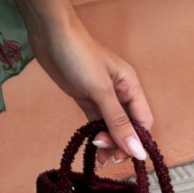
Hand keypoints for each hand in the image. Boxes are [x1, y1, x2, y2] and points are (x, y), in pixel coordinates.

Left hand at [26, 10, 153, 165]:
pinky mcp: (85, 96)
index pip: (143, 122)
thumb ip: (118, 122)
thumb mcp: (100, 90)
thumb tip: (138, 152)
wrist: (50, 34)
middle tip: (105, 156)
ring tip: (98, 157)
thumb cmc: (79, 56)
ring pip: (111, 125)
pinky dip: (95, 133)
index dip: (137, 142)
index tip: (124, 158)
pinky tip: (91, 144)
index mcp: (131, 86)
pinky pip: (96, 120)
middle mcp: (120, 92)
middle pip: (128, 126)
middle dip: (120, 144)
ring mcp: (102, 95)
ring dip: (107, 142)